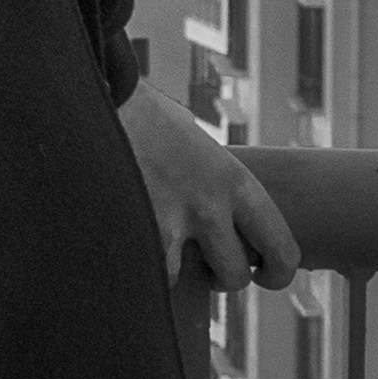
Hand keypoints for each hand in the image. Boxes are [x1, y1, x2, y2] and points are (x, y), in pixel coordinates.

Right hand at [122, 76, 298, 301]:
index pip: (281, 246)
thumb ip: (208, 169)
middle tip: (211, 271)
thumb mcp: (191, 134)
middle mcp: (210, 205)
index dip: (277, 271)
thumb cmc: (139, 111)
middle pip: (236, 275)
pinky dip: (140, 266)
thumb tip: (213, 194)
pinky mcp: (135, 232)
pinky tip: (130, 244)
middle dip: (223, 279)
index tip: (264, 275)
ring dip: (176, 273)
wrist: (96, 97)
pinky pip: (147, 273)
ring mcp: (171, 223)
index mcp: (234, 179)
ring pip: (186, 281)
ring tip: (163, 253)